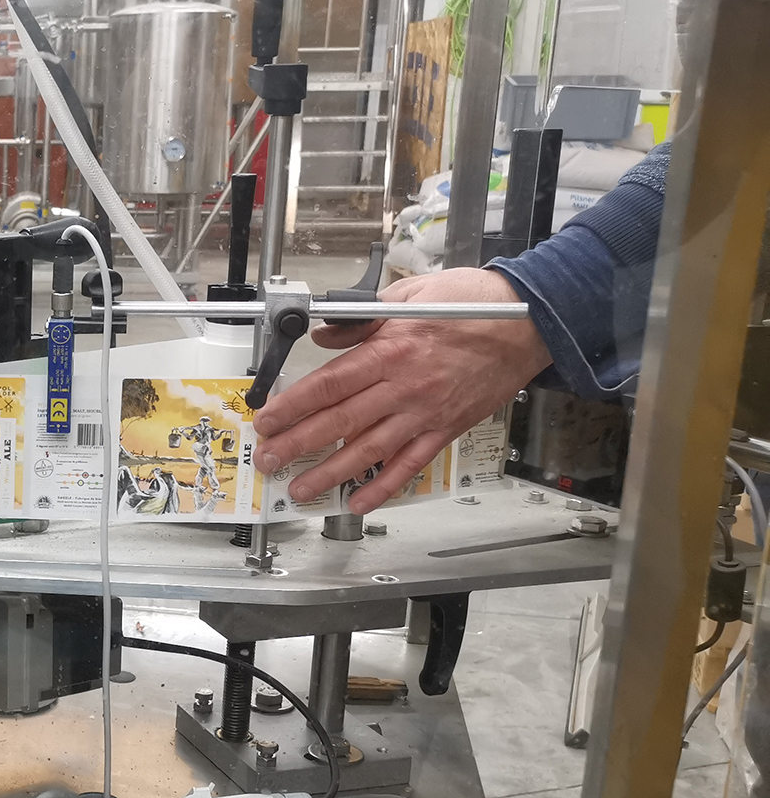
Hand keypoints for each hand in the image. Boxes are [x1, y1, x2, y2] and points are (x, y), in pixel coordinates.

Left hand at [251, 268, 551, 512]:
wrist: (531, 321)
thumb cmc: (473, 303)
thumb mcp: (409, 295)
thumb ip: (362, 319)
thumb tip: (325, 337)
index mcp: (391, 349)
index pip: (329, 384)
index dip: (293, 406)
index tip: (267, 421)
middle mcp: (404, 386)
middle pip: (339, 422)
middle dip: (298, 445)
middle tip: (269, 461)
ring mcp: (425, 412)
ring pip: (369, 450)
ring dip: (331, 474)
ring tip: (301, 489)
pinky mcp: (446, 428)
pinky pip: (410, 464)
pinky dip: (384, 486)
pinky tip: (359, 501)